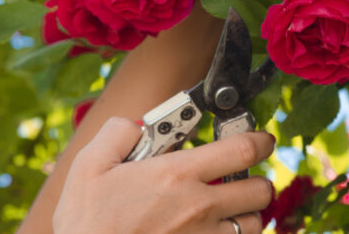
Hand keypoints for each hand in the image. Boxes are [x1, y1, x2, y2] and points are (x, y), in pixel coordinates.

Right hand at [53, 117, 274, 233]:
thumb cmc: (86, 222)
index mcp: (177, 175)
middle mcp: (199, 207)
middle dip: (257, 180)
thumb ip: (118, 132)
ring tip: (229, 208)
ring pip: (253, 223)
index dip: (261, 141)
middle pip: (261, 190)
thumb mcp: (89, 166)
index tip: (263, 140)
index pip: (243, 150)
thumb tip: (139, 125)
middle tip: (242, 177)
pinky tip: (214, 230)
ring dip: (247, 212)